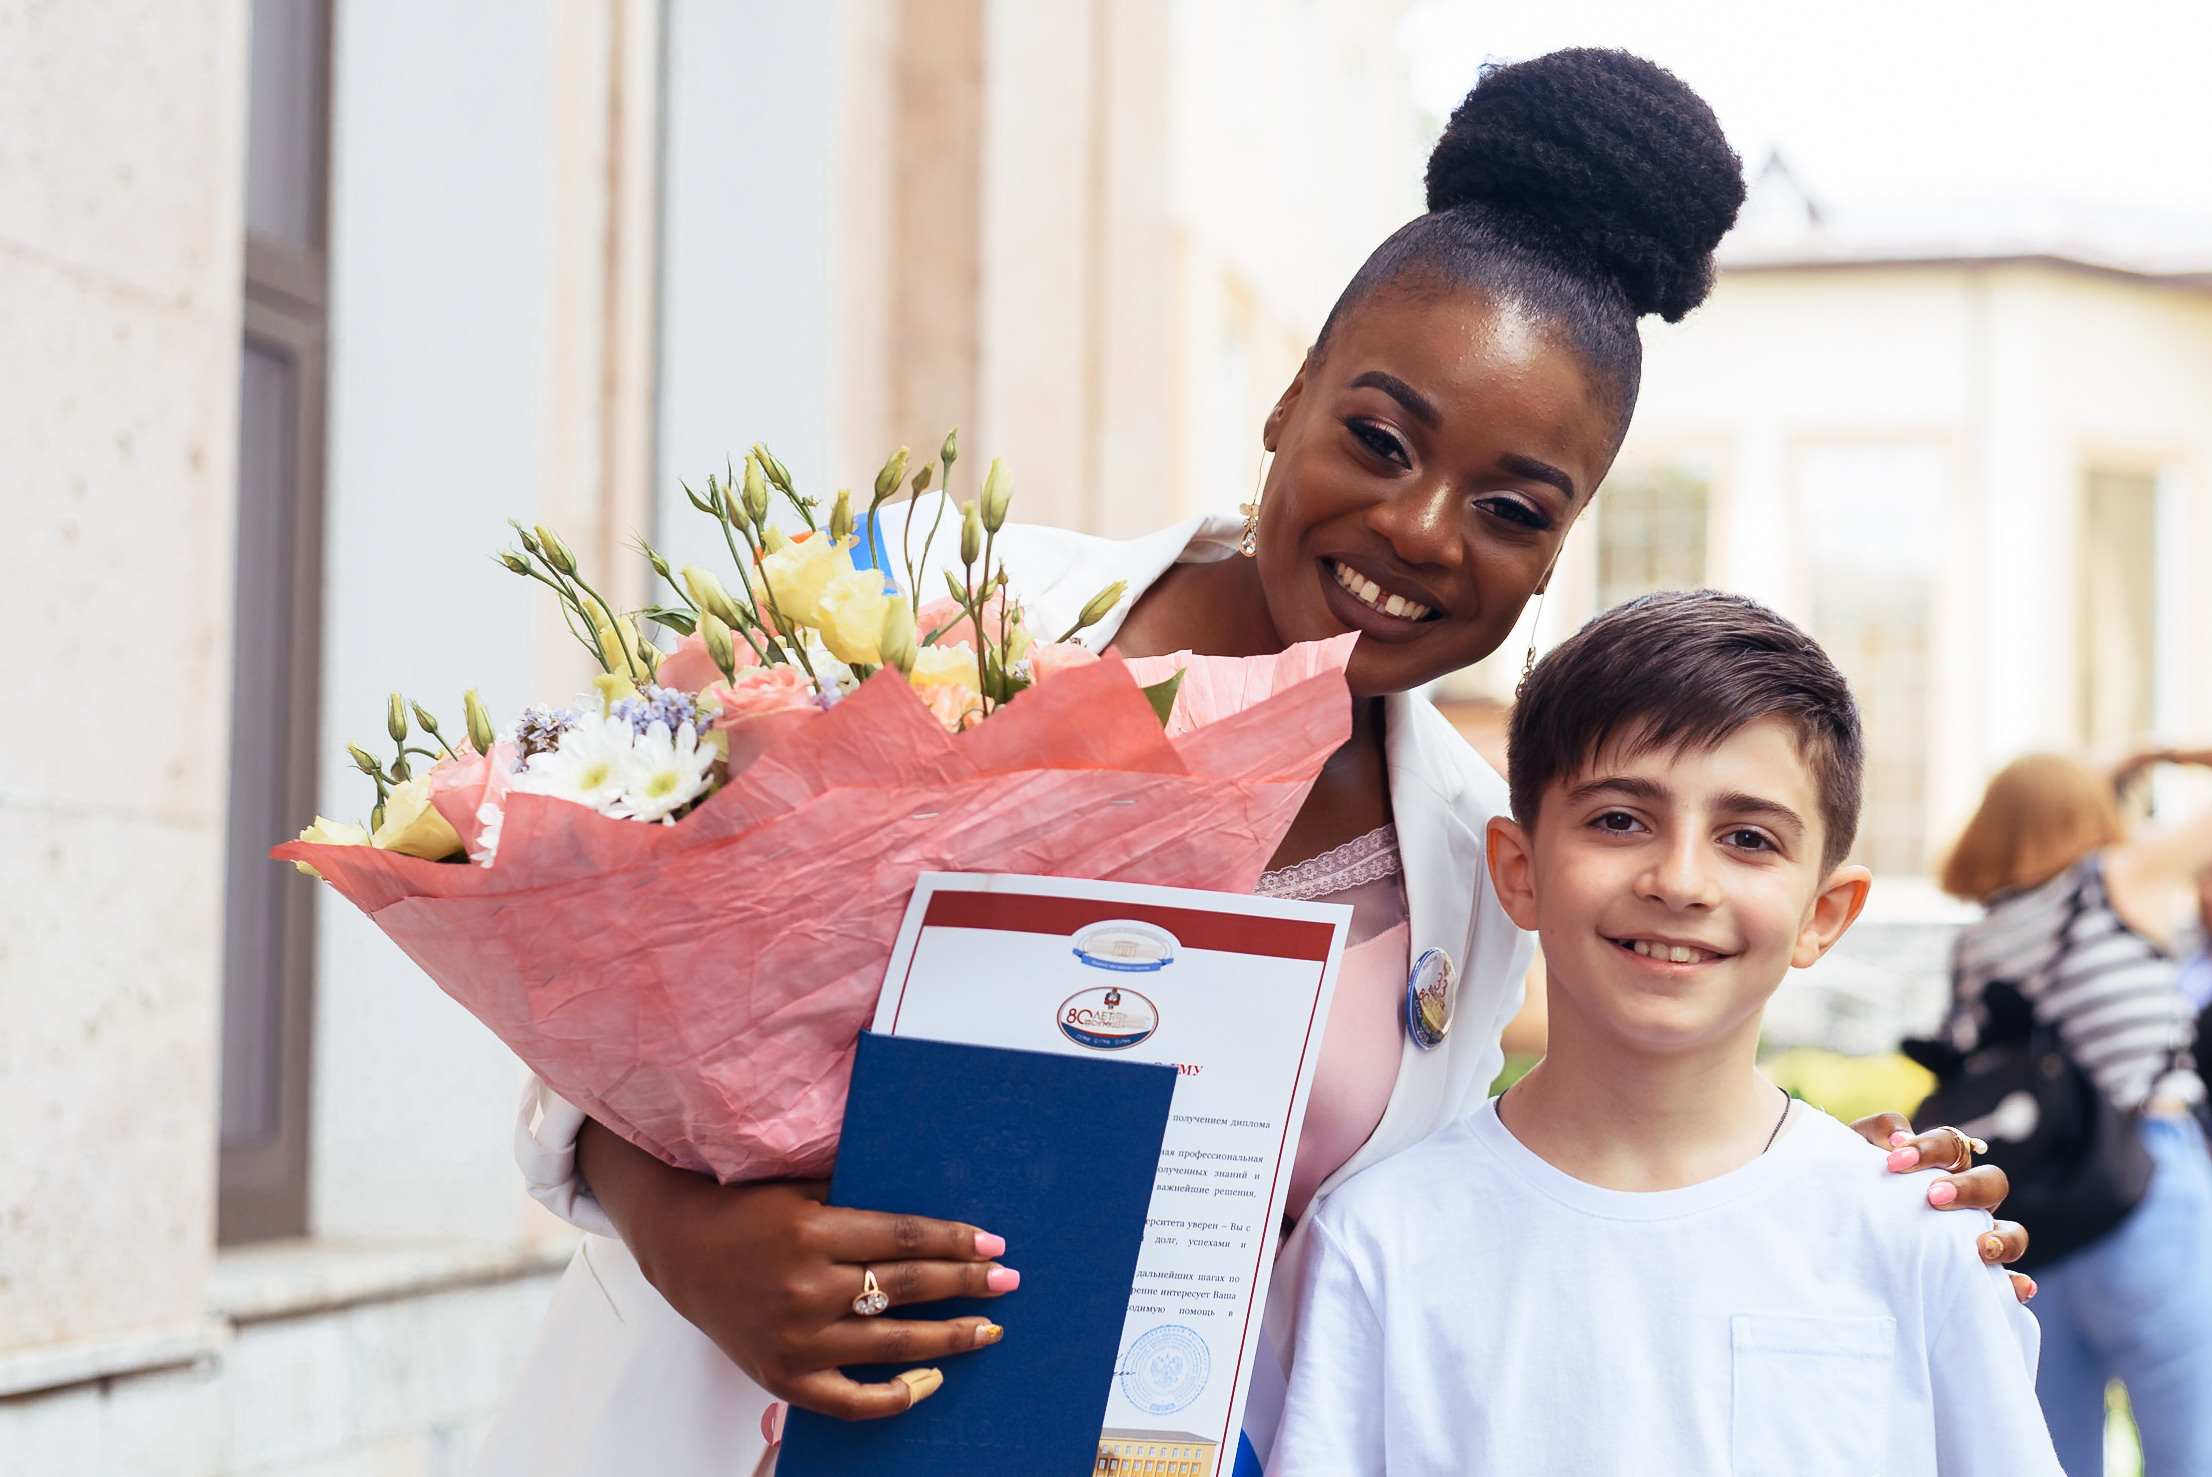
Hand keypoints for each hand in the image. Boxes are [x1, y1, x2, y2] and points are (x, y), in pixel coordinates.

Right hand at [576, 1117, 1016, 1418]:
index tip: (993, 1243)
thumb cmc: (749, 1211)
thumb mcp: (800, 1187)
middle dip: (967, 1283)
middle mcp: (806, 1288)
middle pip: (908, 1287)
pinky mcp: (784, 1377)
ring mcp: (796, 1340)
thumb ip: (857, 1195)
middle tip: (1008, 1281)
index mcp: (812, 1233)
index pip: (903, 1238)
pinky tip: (932, 1380)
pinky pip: (852, 1401)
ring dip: (950, 1336)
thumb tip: (928, 1205)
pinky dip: (896, 1396)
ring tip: (989, 1329)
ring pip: (893, 1342)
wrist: (682, 1249)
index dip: (954, 1240)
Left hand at [1852, 1112, 2034, 1302]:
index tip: (1894, 1160)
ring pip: (2013, 1231)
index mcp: (1941, 1165)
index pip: (1951, 1144)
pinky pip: (2007, 1282)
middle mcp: (1967, 1199)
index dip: (1929, 1148)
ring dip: (2005, 1237)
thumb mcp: (1854, 1155)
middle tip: (1933, 1197)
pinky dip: (2016, 1284)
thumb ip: (1874, 1133)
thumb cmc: (1852, 1185)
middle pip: (1993, 1182)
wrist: (1838, 1231)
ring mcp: (1976, 1236)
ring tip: (1981, 1247)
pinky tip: (2020, 1287)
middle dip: (1968, 1187)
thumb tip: (1899, 1137)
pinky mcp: (1974, 1274)